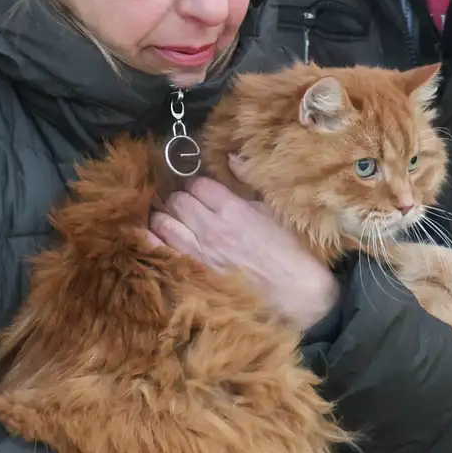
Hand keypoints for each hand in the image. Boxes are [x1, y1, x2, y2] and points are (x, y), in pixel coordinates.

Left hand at [149, 155, 339, 329]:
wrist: (296, 294)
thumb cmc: (290, 252)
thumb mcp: (274, 210)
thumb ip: (248, 181)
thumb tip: (232, 158)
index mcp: (232, 209)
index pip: (198, 184)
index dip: (197, 185)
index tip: (201, 191)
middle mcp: (211, 229)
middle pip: (177, 201)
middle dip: (179, 199)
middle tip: (185, 204)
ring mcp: (199, 253)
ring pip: (163, 224)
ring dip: (163, 218)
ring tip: (169, 219)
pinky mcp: (193, 274)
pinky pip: (161, 251)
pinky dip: (155, 241)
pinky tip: (155, 238)